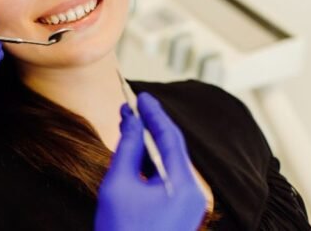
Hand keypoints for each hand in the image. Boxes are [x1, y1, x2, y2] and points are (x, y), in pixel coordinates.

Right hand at [95, 93, 206, 230]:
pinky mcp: (179, 214)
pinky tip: (135, 156)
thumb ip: (126, 148)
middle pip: (174, 148)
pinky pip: (168, 180)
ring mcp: (187, 206)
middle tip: (134, 106)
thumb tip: (130, 121)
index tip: (142, 96)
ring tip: (130, 126)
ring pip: (170, 164)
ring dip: (150, 144)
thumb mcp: (118, 184)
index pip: (170, 136)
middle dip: (152, 126)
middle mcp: (192, 194)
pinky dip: (152, 164)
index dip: (154, 113)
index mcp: (183, 185)